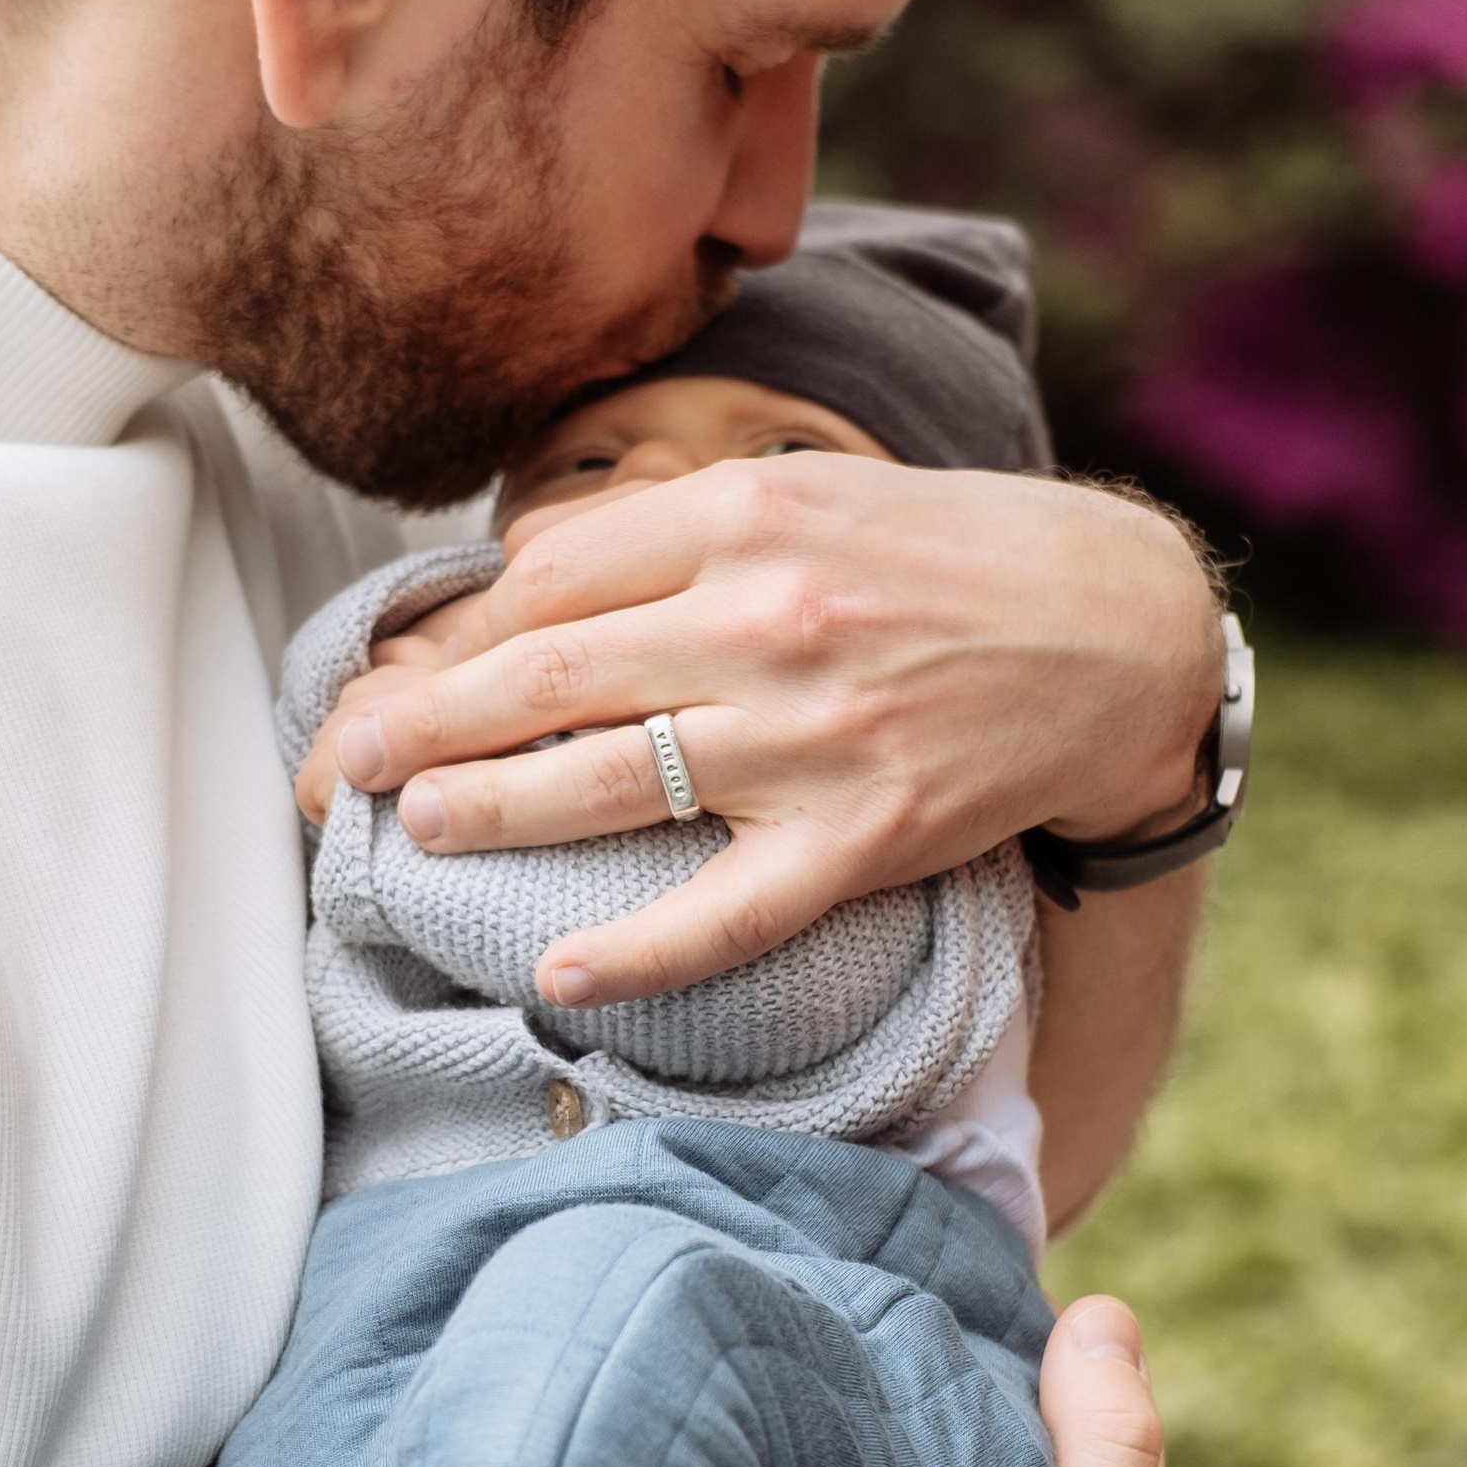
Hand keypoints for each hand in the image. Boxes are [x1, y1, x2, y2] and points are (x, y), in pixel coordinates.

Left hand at [313, 458, 1217, 1002]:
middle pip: (551, 670)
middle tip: (344, 759)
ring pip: (614, 779)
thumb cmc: (949, 559)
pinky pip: (728, 911)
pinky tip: (559, 973)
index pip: (552, 577)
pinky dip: (638, 951)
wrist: (1122, 632)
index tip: (391, 678)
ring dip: (494, 811)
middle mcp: (771, 616)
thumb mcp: (811, 493)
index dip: (454, 635)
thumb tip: (521, 578)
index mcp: (748, 514)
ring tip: (414, 832)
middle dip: (427, 721)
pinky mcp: (866, 834)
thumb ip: (670, 530)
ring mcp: (816, 734)